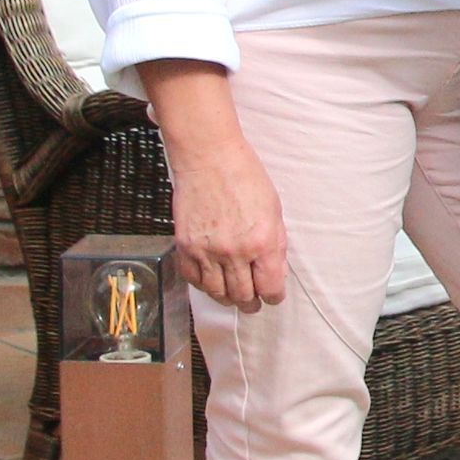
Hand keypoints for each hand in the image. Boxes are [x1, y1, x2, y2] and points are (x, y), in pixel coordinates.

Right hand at [163, 120, 287, 312]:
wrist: (209, 158)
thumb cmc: (244, 176)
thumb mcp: (274, 210)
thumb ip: (275, 244)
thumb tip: (274, 271)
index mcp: (262, 242)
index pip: (270, 288)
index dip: (273, 296)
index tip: (272, 296)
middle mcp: (234, 252)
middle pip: (242, 295)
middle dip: (250, 302)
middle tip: (252, 302)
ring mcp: (207, 251)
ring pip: (217, 292)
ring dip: (227, 298)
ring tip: (232, 296)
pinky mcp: (185, 246)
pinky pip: (193, 279)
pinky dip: (203, 284)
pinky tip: (210, 281)